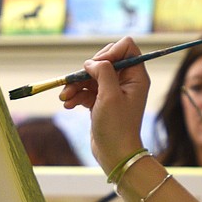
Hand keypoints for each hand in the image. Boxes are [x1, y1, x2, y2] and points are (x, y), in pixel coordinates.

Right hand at [59, 36, 149, 171]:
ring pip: (91, 75)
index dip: (110, 51)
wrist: (115, 154)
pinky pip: (86, 89)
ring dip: (76, 84)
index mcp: (136, 76)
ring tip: (65, 97)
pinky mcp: (101, 101)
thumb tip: (92, 62)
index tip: (99, 65)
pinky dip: (75, 94)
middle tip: (79, 80)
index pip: (126, 46)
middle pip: (105, 58)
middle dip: (87, 69)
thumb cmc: (117, 126)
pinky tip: (68, 104)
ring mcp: (113, 91)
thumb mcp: (110, 95)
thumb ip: (103, 71)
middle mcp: (126, 81)